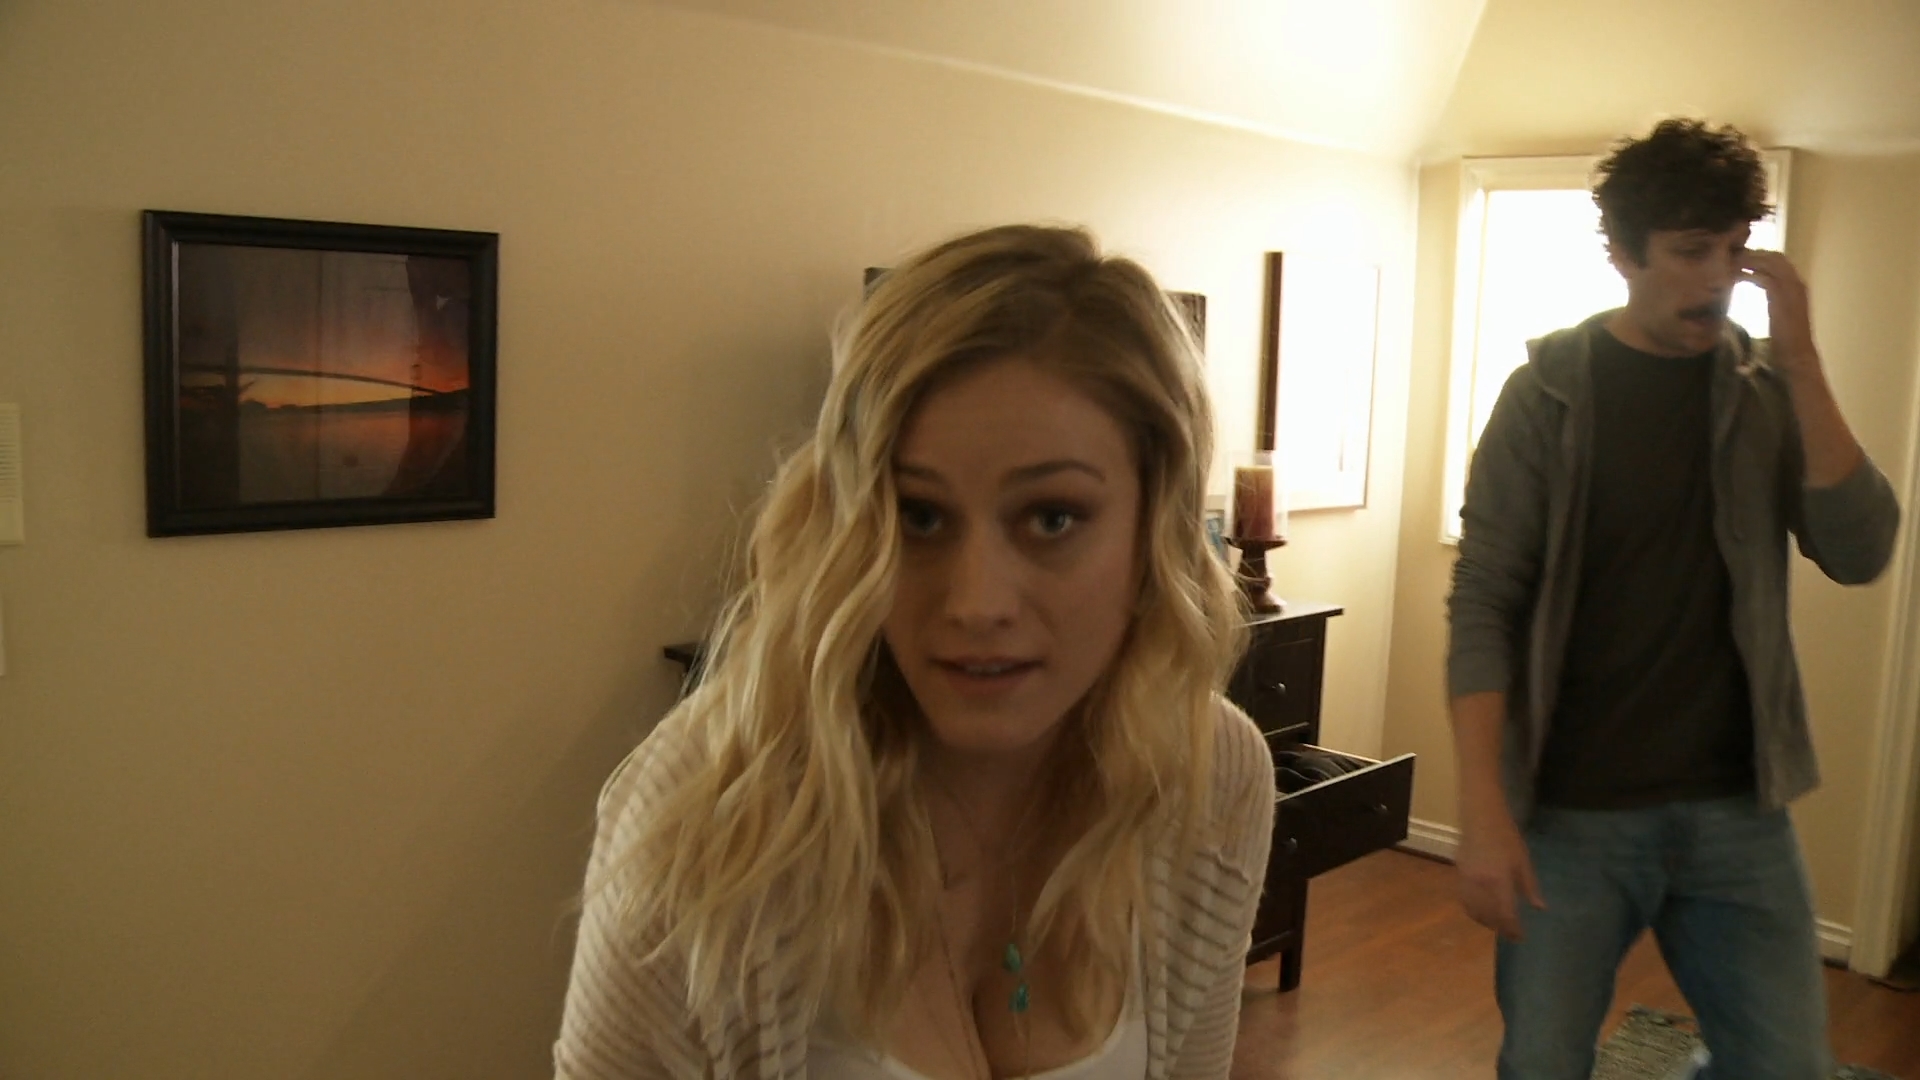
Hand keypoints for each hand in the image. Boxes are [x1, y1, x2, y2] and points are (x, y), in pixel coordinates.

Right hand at [1455, 807, 1544, 940]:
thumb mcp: (1523, 861)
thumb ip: (1529, 886)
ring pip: (1474, 912)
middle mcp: (1480, 886)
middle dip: (1500, 928)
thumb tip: (1540, 908)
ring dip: (1486, 922)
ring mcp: (1467, 882)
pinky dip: (1473, 912)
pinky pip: (1464, 902)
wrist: (1480, 819)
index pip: (1506, 914)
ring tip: (1497, 925)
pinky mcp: (1459, 877)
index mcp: (1499, 882)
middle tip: (1511, 934)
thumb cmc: (1506, 838)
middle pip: (1489, 916)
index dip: (1513, 929)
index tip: (1521, 937)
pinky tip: (1482, 912)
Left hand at [1738, 250, 1819, 376]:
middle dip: (1753, 254)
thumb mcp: (1780, 313)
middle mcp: (1798, 283)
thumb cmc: (1786, 340)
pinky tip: (1732, 278)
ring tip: (1729, 265)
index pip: (1780, 260)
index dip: (1759, 256)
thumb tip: (1762, 290)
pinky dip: (1747, 275)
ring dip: (1748, 261)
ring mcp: (1792, 290)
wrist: (1797, 356)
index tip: (1739, 258)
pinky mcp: (1782, 299)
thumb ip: (1775, 298)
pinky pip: (1763, 278)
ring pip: (1770, 263)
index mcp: (1798, 286)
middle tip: (1731, 258)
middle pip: (1775, 256)